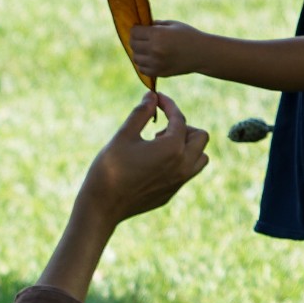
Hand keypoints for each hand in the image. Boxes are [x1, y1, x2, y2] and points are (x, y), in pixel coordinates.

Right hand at [79, 92, 210, 224]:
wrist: (103, 206)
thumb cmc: (110, 168)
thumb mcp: (124, 135)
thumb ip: (141, 113)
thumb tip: (151, 96)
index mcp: (172, 148)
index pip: (179, 119)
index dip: (168, 105)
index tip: (157, 99)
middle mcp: (183, 165)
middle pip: (200, 137)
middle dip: (184, 126)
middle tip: (161, 126)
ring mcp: (179, 182)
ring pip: (200, 157)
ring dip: (187, 145)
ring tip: (161, 143)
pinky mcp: (172, 193)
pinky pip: (187, 172)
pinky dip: (180, 161)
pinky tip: (155, 161)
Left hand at [128, 20, 204, 79]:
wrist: (203, 53)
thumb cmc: (189, 35)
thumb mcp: (172, 25)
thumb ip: (155, 25)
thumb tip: (141, 26)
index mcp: (158, 35)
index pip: (134, 32)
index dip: (136, 29)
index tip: (140, 29)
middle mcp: (155, 49)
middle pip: (133, 45)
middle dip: (136, 40)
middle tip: (143, 39)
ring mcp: (156, 63)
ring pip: (136, 58)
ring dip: (139, 53)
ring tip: (147, 49)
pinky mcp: (159, 72)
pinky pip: (142, 69)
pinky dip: (144, 64)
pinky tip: (151, 59)